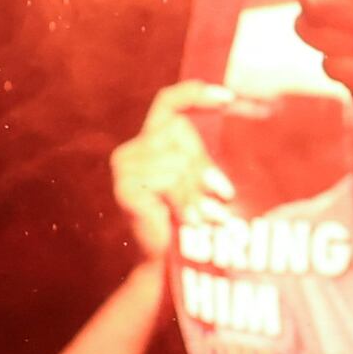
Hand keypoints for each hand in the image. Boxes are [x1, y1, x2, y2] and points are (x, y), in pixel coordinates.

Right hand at [109, 86, 236, 264]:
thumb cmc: (182, 217)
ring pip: (178, 161)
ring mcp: (123, 169)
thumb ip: (200, 159)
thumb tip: (223, 142)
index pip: (167, 103)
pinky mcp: (126, 189)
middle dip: (203, 165)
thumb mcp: (195, 181)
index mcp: (147, 142)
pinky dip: (185, 201)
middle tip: (219, 196)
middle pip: (180, 134)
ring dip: (196, 191)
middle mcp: (130, 151)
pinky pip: (169, 181)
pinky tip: (187, 219)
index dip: (195, 94)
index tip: (229, 97)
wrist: (162, 260)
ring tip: (202, 214)